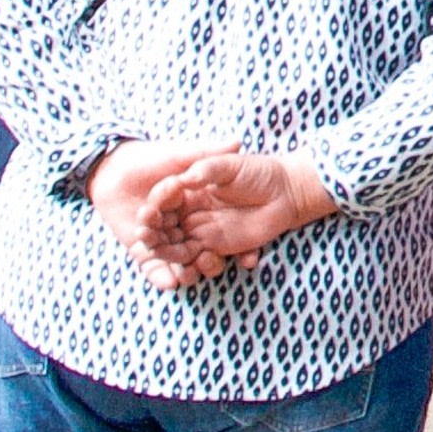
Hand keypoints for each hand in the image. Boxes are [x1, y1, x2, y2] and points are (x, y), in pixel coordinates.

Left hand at [87, 138, 239, 289]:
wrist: (112, 169)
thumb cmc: (148, 158)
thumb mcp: (180, 154)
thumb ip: (207, 152)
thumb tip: (238, 143)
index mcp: (194, 205)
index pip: (218, 225)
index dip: (233, 238)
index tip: (248, 252)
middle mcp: (182, 225)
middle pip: (202, 249)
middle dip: (210, 261)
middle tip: (212, 262)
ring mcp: (162, 239)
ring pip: (181, 262)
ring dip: (188, 272)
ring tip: (192, 274)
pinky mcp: (141, 250)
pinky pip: (154, 269)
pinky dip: (161, 278)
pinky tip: (170, 282)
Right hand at [139, 151, 337, 281]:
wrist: (287, 190)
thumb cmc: (258, 171)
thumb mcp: (231, 165)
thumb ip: (208, 168)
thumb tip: (186, 177)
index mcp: (187, 191)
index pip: (162, 204)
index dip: (152, 211)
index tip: (146, 217)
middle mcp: (189, 214)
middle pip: (164, 231)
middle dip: (156, 240)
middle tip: (151, 245)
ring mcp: (202, 231)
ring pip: (179, 250)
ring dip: (173, 258)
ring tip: (177, 262)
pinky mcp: (217, 246)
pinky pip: (202, 260)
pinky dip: (199, 266)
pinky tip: (200, 266)